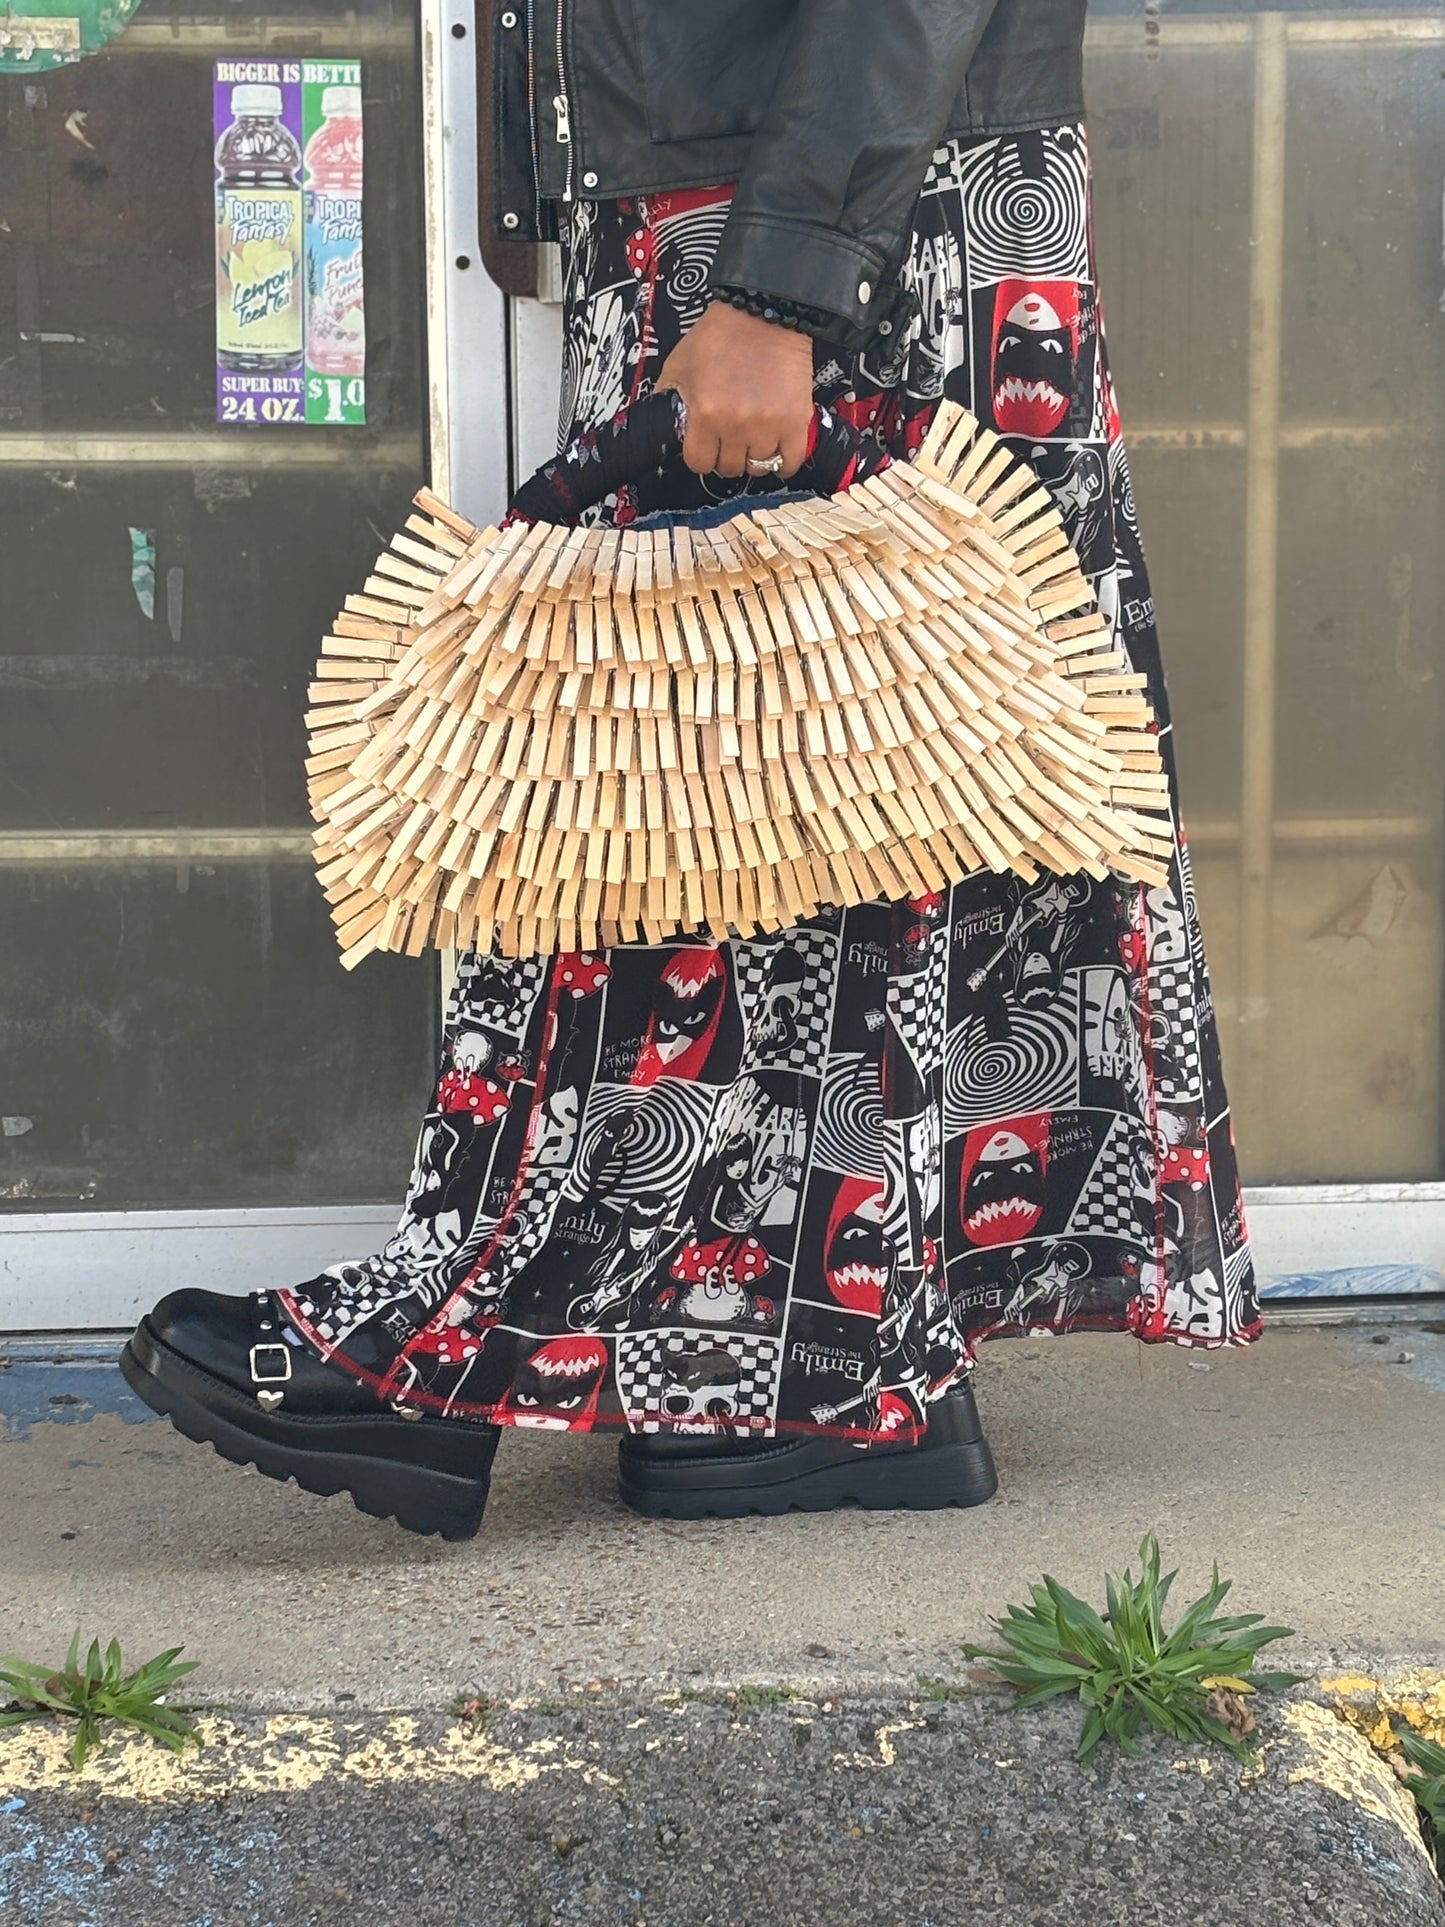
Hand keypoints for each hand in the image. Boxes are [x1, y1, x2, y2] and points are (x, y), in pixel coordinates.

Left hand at [657, 301, 813, 478]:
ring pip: (758, 466)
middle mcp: (736, 425)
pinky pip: (790, 462)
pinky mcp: (795, 421)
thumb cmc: (722, 334)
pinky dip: (784, 462)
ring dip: (754, 455)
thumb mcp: (679, 364)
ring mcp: (768, 425)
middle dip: (726, 455)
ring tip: (754, 437)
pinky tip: (778, 451)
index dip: (701, 456)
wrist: (763, 311)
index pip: (699, 463)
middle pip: (729, 467)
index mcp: (705, 413)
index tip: (706, 447)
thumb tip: (664, 423)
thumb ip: (669, 398)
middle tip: (730, 438)